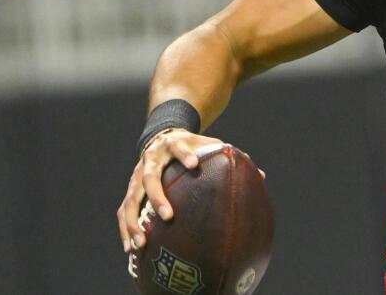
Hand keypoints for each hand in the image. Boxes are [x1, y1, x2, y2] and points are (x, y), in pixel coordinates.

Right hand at [116, 129, 224, 253]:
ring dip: (134, 221)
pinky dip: (126, 229)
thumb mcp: (208, 145)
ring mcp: (136, 176)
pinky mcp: (130, 190)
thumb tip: (261, 175)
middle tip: (168, 216)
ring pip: (131, 199)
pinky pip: (124, 211)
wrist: (162, 136)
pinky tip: (131, 249)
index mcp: (172, 145)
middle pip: (149, 178)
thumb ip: (230, 158)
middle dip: (157, 197)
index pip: (177, 147)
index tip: (194, 165)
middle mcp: (150, 160)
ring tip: (142, 242)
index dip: (184, 154)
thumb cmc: (192, 146)